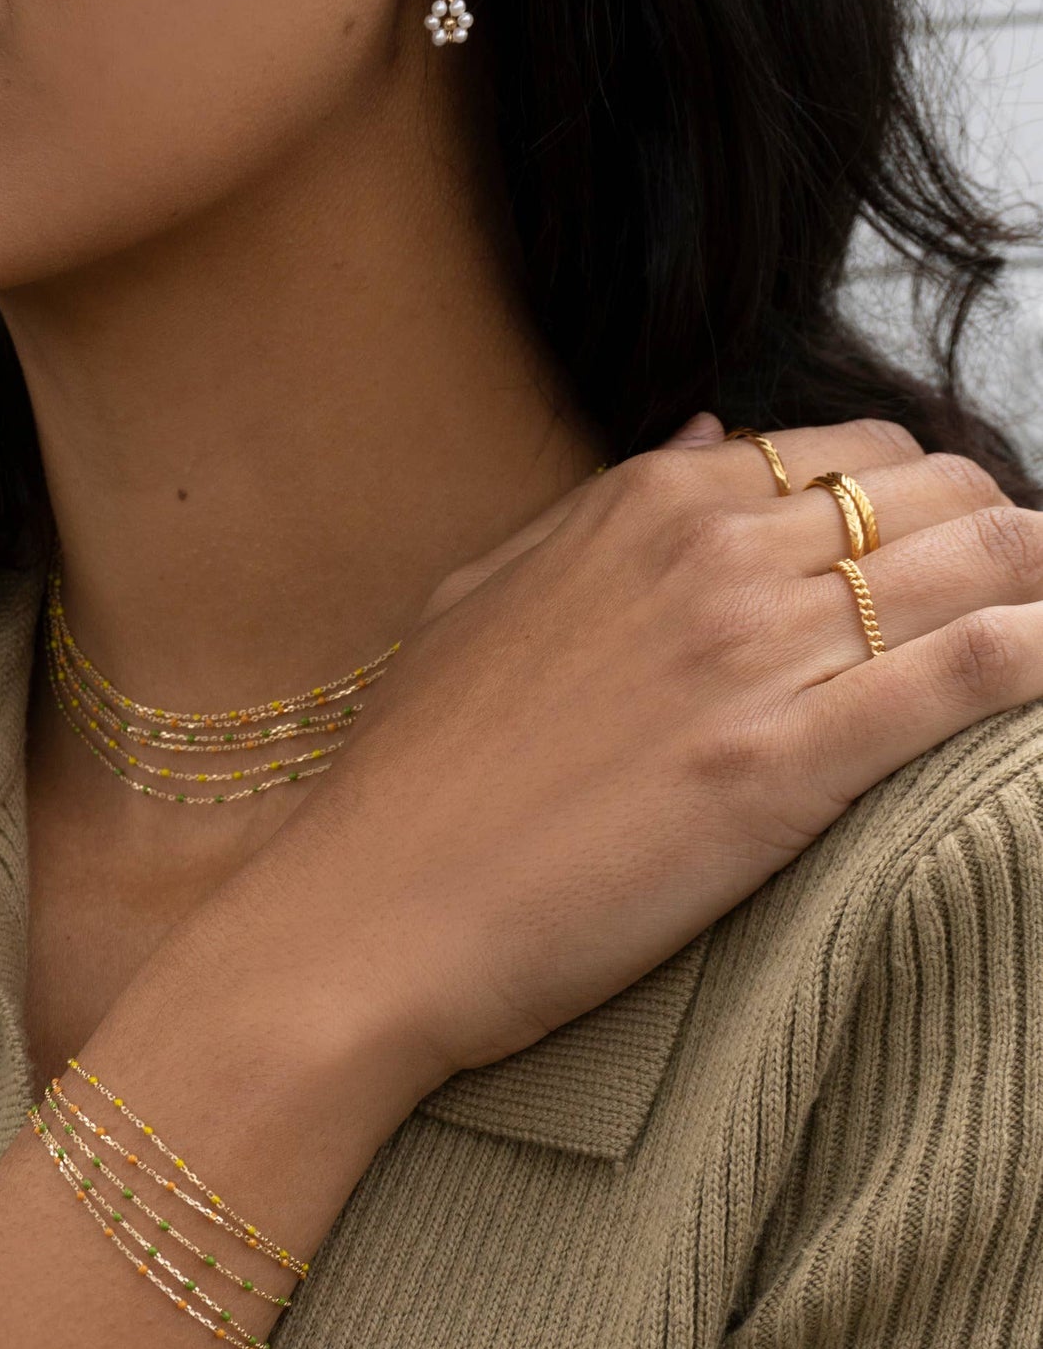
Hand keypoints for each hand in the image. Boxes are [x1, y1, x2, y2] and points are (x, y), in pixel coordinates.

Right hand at [227, 416, 1042, 1081]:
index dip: (924, 502)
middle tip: (1024, 602)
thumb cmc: (415, 775)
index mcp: (647, 506)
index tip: (949, 558)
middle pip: (937, 499)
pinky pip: (960, 678)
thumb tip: (712, 437)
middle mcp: (711, 556)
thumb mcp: (484, 597)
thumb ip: (602, 511)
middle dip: (1004, 537)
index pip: (852, 454)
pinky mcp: (780, 768)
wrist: (372, 910)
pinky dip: (1036, 660)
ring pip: (976, 569)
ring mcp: (750, 656)